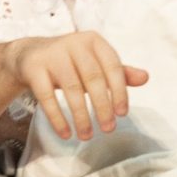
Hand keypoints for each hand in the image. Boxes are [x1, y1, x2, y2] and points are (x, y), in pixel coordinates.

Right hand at [4, 32, 148, 140]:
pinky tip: (66, 133)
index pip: (113, 66)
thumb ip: (119, 71)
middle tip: (108, 129)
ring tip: (87, 136)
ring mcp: (52, 55)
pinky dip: (57, 118)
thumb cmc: (70, 61)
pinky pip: (47, 96)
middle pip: (93, 78)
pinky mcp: (34, 68)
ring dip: (81, 116)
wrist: (29, 54)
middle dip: (102, 107)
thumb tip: (146, 77)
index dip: (119, 91)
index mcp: (93, 41)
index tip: (123, 114)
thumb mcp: (95, 63)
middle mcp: (74, 43)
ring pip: (71, 89)